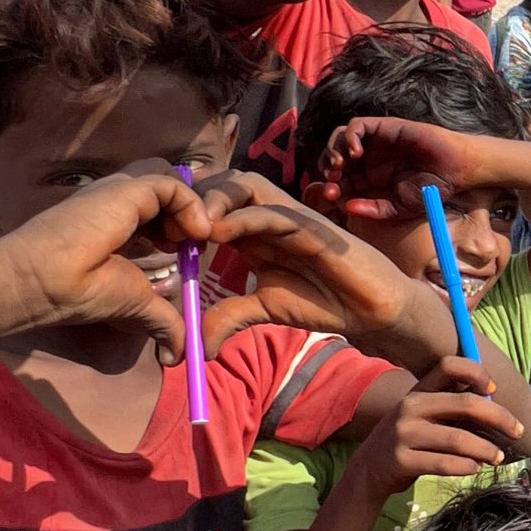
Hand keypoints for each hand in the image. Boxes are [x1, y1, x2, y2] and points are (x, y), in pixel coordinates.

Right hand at [0, 166, 212, 362]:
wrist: (47, 281)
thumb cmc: (83, 293)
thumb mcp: (135, 307)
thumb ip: (162, 323)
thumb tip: (179, 355)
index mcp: (117, 225)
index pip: (160, 215)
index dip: (182, 230)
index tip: (188, 257)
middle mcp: (119, 204)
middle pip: (170, 198)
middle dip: (191, 219)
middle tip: (196, 248)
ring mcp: (121, 194)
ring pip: (172, 188)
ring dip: (195, 212)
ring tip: (196, 241)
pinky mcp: (126, 189)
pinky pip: (171, 184)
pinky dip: (192, 205)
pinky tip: (196, 233)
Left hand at [194, 171, 437, 363]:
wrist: (371, 310)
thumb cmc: (324, 301)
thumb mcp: (265, 309)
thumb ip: (230, 316)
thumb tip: (197, 346)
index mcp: (254, 231)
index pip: (214, 204)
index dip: (184, 212)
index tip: (159, 238)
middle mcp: (270, 217)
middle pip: (225, 184)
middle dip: (194, 197)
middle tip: (170, 226)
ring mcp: (292, 217)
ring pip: (247, 187)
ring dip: (216, 200)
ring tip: (193, 225)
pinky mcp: (313, 226)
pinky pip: (275, 212)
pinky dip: (245, 218)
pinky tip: (222, 233)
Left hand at [318, 116, 497, 218]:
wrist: (454, 168)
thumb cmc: (431, 188)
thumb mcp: (399, 207)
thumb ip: (374, 209)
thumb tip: (347, 208)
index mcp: (368, 179)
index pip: (338, 179)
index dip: (329, 186)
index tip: (331, 196)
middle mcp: (368, 159)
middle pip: (333, 157)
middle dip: (327, 169)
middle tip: (333, 180)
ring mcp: (374, 142)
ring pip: (339, 139)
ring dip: (333, 151)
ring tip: (341, 166)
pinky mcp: (383, 127)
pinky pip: (356, 126)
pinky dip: (349, 137)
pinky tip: (356, 153)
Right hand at [349, 359, 525, 500]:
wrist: (368, 469)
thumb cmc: (409, 439)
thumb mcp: (424, 415)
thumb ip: (452, 408)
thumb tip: (499, 410)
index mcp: (419, 390)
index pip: (449, 366)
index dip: (475, 372)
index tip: (493, 388)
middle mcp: (410, 406)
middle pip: (466, 404)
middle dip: (500, 417)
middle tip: (518, 431)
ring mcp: (403, 433)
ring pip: (458, 439)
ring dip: (486, 449)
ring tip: (498, 457)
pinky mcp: (401, 460)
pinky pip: (444, 463)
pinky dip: (466, 467)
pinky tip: (474, 468)